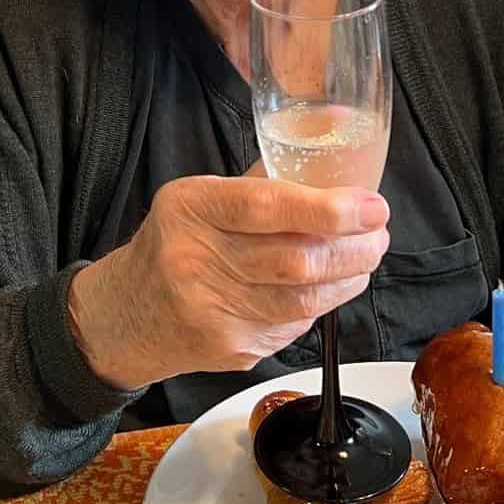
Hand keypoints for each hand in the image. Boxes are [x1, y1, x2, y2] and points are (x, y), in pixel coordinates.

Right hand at [68, 174, 389, 390]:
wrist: (125, 315)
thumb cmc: (173, 244)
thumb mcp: (199, 198)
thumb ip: (262, 183)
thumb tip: (333, 154)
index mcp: (190, 209)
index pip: (267, 207)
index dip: (328, 209)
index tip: (371, 206)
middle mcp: (197, 261)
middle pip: (296, 261)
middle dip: (353, 248)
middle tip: (378, 234)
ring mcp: (214, 312)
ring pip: (304, 300)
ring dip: (347, 278)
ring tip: (363, 258)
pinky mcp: (231, 349)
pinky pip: (293, 327)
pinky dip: (318, 305)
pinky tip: (324, 288)